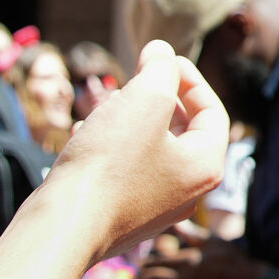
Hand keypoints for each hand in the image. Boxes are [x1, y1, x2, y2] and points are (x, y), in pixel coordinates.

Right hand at [45, 40, 227, 261]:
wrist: (65, 227)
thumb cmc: (109, 164)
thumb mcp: (144, 101)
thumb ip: (160, 70)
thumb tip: (162, 52)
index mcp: (206, 167)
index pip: (213, 113)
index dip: (190, 79)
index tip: (164, 59)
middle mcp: (188, 193)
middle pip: (183, 132)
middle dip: (158, 99)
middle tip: (135, 79)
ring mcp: (155, 210)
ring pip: (151, 151)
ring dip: (132, 121)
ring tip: (109, 104)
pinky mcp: (122, 217)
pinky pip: (126, 172)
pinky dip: (111, 147)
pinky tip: (86, 134)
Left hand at [138, 236, 263, 278]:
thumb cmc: (235, 260)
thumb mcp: (215, 243)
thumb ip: (193, 235)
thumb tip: (177, 223)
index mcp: (187, 258)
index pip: (156, 261)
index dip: (143, 263)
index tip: (136, 263)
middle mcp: (183, 275)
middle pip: (151, 277)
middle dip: (138, 278)